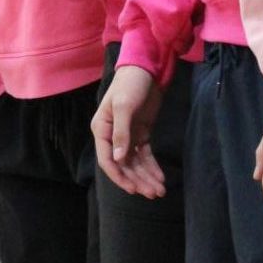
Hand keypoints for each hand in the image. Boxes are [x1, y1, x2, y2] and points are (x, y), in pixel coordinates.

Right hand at [92, 65, 165, 197]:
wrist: (147, 69)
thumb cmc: (130, 84)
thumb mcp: (124, 106)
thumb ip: (121, 133)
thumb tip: (118, 159)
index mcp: (101, 129)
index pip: (106, 159)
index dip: (119, 176)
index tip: (133, 189)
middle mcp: (112, 135)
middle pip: (123, 165)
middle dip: (138, 180)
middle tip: (153, 194)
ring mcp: (127, 135)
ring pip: (135, 163)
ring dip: (146, 177)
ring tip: (159, 191)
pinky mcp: (141, 133)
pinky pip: (145, 155)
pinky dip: (152, 167)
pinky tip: (160, 178)